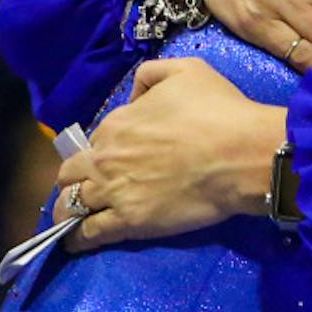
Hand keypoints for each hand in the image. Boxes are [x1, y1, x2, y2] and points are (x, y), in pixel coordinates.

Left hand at [54, 58, 285, 250]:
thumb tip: (134, 97)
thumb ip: (150, 74)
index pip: (94, 139)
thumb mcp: (187, 70)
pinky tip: (77, 241)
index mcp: (117, 122)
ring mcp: (114, 191)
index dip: (104, 147)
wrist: (241, 154)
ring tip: (75, 217)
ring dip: (70, 209)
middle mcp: (106, 157)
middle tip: (93, 185)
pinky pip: (88, 234)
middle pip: (70, 172)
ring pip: (70, 205)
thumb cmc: (219, 110)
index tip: (117, 155)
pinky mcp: (127, 221)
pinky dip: (77, 238)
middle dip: (76, 178)